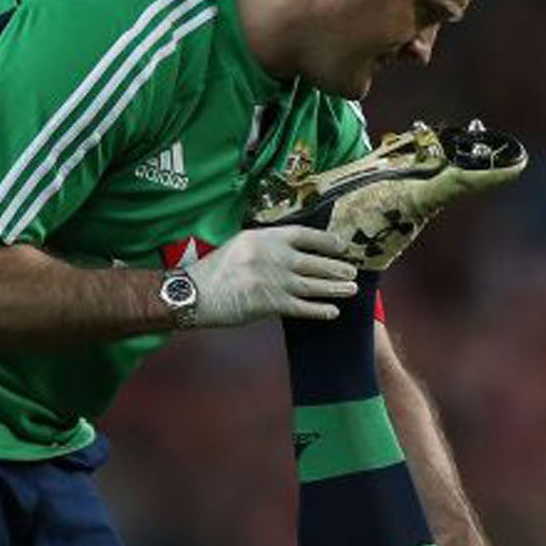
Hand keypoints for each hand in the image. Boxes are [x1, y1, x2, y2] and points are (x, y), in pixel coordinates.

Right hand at [189, 226, 358, 326]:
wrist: (194, 294)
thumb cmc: (214, 272)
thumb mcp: (238, 246)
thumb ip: (264, 246)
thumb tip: (290, 253)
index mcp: (262, 237)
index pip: (302, 234)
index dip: (325, 239)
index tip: (340, 244)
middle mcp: (271, 256)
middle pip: (313, 260)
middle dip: (336, 267)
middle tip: (352, 270)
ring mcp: (272, 280)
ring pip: (313, 284)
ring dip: (335, 288)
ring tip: (352, 289)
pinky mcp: (270, 303)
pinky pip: (302, 307)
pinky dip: (319, 310)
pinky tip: (333, 311)